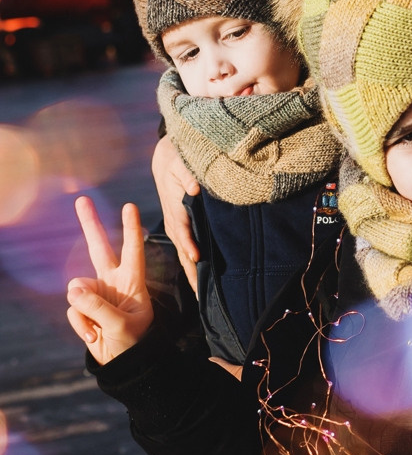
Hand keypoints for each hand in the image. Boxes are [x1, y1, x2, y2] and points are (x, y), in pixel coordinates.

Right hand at [67, 197, 153, 363]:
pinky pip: (73, 310)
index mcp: (132, 282)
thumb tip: (73, 288)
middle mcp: (113, 282)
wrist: (124, 364)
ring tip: (101, 327)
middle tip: (81, 199)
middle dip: (89, 224)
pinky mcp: (83, 307)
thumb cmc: (134, 344)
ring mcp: (96, 293)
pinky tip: (94, 335)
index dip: (130, 229)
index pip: (133, 251)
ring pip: (77, 290)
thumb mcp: (121, 327)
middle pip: (99, 248)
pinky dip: (81, 324)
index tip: (129, 206)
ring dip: (86, 311)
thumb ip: (98, 307)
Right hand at [152, 135, 199, 291]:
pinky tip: (198, 278)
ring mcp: (176, 225)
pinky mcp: (179, 226)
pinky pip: (185, 248)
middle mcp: (174, 220)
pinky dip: (191, 264)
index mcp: (175, 208)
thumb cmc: (176, 159)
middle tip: (201, 293)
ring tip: (202, 295)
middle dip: (191, 270)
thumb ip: (187, 174)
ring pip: (183, 253)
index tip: (196, 257)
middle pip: (182, 249)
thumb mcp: (181, 163)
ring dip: (191, 273)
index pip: (182, 229)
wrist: (166, 159)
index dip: (189, 243)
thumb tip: (194, 188)